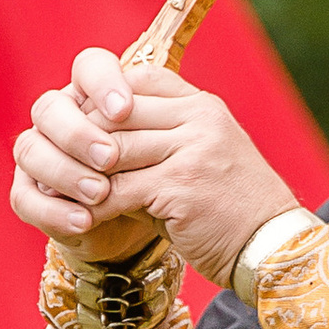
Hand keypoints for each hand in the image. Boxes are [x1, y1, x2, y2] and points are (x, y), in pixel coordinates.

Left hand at [10, 50, 305, 283]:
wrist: (273, 247)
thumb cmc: (234, 211)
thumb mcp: (203, 160)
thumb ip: (162, 141)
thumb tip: (102, 140)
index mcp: (203, 106)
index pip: (138, 81)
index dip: (103, 104)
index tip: (81, 132)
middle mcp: (199, 118)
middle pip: (118, 114)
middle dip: (82, 142)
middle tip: (55, 165)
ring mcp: (192, 150)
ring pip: (114, 150)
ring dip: (83, 176)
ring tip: (63, 194)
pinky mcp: (182, 186)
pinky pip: (120, 189)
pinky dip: (95, 206)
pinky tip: (83, 219)